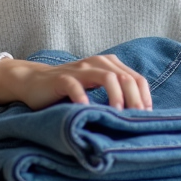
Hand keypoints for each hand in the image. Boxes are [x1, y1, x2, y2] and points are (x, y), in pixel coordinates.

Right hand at [0, 54, 152, 110]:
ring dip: (116, 96)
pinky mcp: (62, 79)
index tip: (146, 117)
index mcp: (108, 64)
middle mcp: (97, 63)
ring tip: (118, 113)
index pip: (136, 78)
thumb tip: (138, 115)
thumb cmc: (69, 89)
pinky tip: (87, 110)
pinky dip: (84, 98)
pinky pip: (76, 86)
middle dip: (135, 98)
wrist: (34, 82)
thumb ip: (113, 93)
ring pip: (106, 76)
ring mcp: (79, 69)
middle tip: (137, 118)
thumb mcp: (95, 88)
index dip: (144, 97)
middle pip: (125, 76)